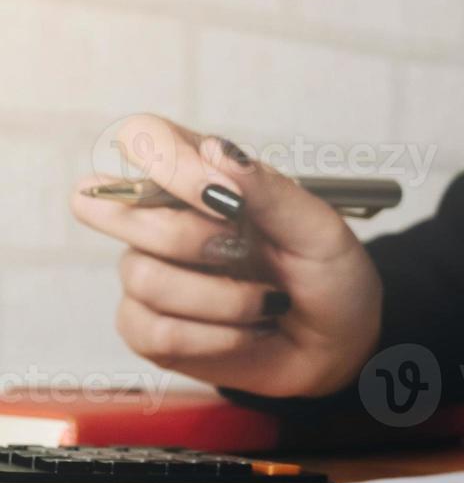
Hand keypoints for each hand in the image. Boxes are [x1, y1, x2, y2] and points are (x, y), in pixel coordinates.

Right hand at [71, 115, 381, 398]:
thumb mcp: (319, 229)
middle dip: (185, 237)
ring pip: (141, 277)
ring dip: (222, 299)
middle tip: (240, 252)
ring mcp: (149, 274)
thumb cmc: (330, 277)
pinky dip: (215, 338)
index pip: (142, 138)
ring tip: (266, 302)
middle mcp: (162, 220)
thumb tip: (218, 151)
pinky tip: (247, 332)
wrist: (342, 344)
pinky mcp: (149, 329)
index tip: (224, 201)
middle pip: (102, 205)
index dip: (167, 164)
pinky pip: (155, 332)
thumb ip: (268, 190)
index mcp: (201, 178)